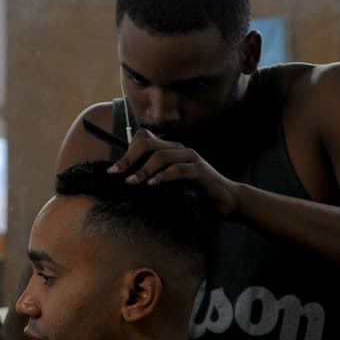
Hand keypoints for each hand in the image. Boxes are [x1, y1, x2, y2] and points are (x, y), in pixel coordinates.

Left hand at [107, 128, 241, 216]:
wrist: (226, 200)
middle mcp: (180, 149)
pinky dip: (163, 176)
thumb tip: (129, 183)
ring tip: (131, 182)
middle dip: (128, 158)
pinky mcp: (200, 171)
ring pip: (161, 155)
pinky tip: (152, 185)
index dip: (127, 151)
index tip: (114, 170)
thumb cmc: (196, 193)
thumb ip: (155, 178)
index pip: (144, 138)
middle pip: (148, 143)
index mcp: (171, 150)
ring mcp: (191, 158)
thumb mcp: (171, 184)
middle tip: (115, 173)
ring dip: (143, 169)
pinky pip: (178, 169)